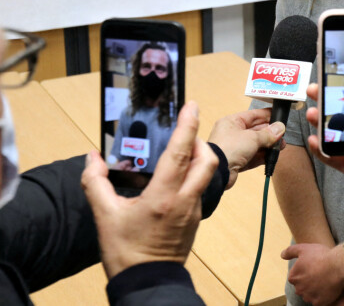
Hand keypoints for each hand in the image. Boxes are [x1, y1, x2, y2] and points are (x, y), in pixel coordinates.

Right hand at [82, 101, 217, 278]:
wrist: (147, 284)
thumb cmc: (125, 251)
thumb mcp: (105, 216)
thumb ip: (96, 182)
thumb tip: (92, 157)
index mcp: (164, 195)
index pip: (181, 152)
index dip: (188, 125)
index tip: (192, 105)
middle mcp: (186, 199)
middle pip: (207, 159)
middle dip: (198, 140)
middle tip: (183, 133)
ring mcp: (194, 209)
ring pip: (206, 174)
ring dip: (197, 157)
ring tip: (176, 153)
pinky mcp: (195, 218)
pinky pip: (199, 188)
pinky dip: (191, 175)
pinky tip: (172, 179)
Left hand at [208, 108, 284, 187]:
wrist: (218, 172)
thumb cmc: (230, 148)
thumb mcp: (252, 137)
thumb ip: (268, 134)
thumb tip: (280, 128)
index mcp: (232, 122)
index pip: (252, 115)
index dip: (266, 115)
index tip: (278, 115)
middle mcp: (232, 134)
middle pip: (255, 130)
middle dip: (270, 132)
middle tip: (283, 133)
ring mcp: (235, 148)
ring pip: (255, 144)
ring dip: (268, 145)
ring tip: (281, 145)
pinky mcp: (237, 161)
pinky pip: (253, 156)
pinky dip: (263, 156)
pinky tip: (273, 155)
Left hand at [281, 243, 343, 305]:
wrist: (337, 265)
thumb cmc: (320, 255)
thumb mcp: (303, 248)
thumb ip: (290, 252)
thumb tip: (282, 255)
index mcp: (293, 277)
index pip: (294, 277)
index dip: (303, 272)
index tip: (311, 267)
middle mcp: (299, 289)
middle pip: (301, 287)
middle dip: (307, 282)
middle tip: (317, 273)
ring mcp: (309, 297)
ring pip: (308, 294)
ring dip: (313, 289)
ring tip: (323, 279)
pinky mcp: (319, 302)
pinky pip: (317, 300)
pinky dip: (321, 296)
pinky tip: (326, 287)